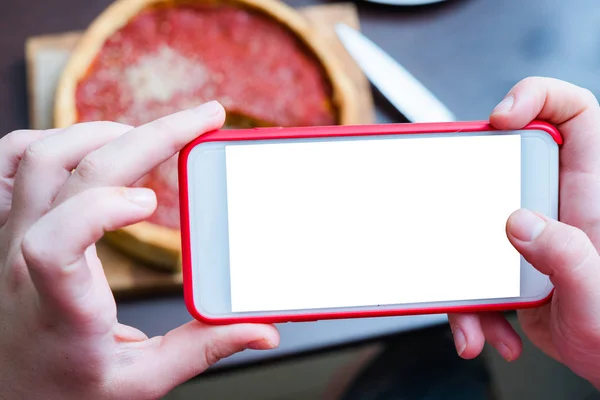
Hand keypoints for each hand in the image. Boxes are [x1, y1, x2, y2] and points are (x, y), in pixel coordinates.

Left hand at [0, 101, 279, 399]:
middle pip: (72, 171)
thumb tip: (261, 330)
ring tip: (154, 134)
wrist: (6, 389)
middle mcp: (23, 259)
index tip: (155, 203)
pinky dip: (54, 136)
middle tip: (204, 119)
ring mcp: (8, 235)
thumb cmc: (64, 388)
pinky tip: (93, 144)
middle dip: (150, 135)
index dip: (103, 209)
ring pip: (41, 153)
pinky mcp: (5, 223)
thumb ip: (203, 350)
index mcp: (62, 304)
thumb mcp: (139, 381)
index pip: (56, 245)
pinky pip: (9, 159)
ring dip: (106, 132)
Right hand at [448, 77, 599, 387]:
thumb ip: (567, 255)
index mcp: (589, 195)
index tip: (502, 117)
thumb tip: (520, 224)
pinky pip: (470, 270)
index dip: (537, 97)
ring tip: (478, 314)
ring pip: (473, 226)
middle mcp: (554, 207)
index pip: (573, 115)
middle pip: (500, 166)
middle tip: (456, 219)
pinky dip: (470, 308)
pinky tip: (486, 331)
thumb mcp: (596, 296)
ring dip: (461, 273)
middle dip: (468, 191)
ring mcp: (528, 235)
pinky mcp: (507, 264)